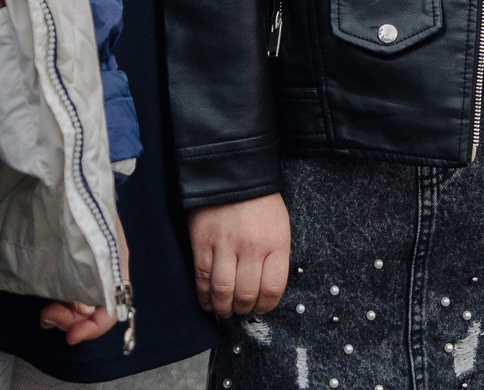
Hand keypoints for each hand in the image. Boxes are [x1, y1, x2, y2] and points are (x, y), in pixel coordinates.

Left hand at [39, 212, 131, 344]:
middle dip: (71, 321)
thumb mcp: (98, 234)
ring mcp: (86, 273)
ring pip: (78, 309)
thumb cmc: (88, 204)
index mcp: (114, 268)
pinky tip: (47, 304)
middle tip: (48, 315)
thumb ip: (95, 267)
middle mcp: (103, 275)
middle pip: (91, 314)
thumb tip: (88, 306)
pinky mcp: (70, 269)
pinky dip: (58, 305)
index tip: (70, 335)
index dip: (93, 329)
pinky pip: (68, 296)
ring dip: (63, 316)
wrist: (75, 180)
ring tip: (46, 313)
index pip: (109, 311)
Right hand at [189, 194, 291, 315]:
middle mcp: (251, 247)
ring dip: (223, 307)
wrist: (232, 173)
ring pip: (223, 291)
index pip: (273, 288)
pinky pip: (202, 278)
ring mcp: (225, 245)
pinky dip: (204, 296)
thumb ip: (275, 257)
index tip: (261, 308)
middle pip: (247, 294)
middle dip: (244, 309)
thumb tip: (265, 290)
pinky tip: (208, 301)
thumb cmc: (260, 203)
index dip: (266, 306)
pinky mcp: (202, 243)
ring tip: (224, 309)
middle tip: (241, 309)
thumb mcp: (280, 227)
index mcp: (276, 242)